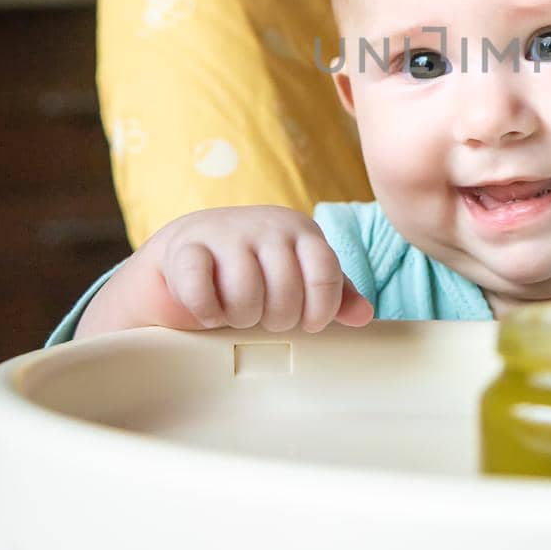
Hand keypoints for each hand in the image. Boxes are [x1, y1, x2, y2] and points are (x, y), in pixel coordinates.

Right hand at [75, 206, 372, 337]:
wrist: (190, 247)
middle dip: (277, 319)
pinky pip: (201, 290)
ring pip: (244, 294)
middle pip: (285, 293)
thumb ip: (335, 293)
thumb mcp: (300, 274)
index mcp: (301, 230)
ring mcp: (225, 233)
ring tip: (239, 315)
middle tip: (266, 318)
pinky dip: (207, 312)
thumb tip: (364, 315)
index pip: (325, 275)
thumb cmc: (255, 267)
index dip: (319, 311)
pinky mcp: (186, 248)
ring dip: (241, 318)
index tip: (308, 324)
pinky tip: (211, 313)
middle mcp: (266, 226)